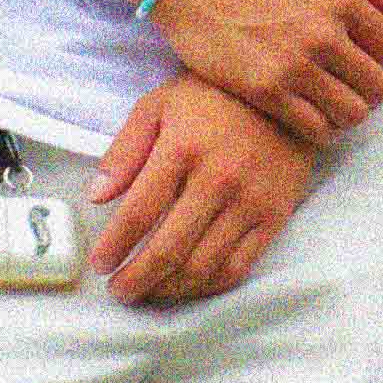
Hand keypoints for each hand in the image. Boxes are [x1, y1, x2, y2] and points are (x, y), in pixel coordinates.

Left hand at [86, 77, 317, 305]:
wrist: (284, 91)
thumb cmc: (213, 97)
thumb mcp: (158, 106)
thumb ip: (124, 151)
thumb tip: (97, 196)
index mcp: (182, 149)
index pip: (138, 213)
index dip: (114, 246)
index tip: (100, 264)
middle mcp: (218, 179)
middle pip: (169, 249)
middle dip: (136, 279)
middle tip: (119, 291)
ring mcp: (250, 201)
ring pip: (203, 267)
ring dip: (169, 289)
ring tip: (148, 292)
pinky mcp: (274, 216)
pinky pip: (238, 266)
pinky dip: (208, 286)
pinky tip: (187, 286)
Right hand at [151, 0, 382, 142]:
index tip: (374, 69)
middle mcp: (323, 33)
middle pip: (376, 85)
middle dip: (373, 94)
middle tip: (358, 95)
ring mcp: (293, 64)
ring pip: (350, 112)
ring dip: (350, 115)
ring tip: (337, 109)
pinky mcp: (265, 90)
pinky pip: (313, 127)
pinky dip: (322, 130)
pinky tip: (312, 120)